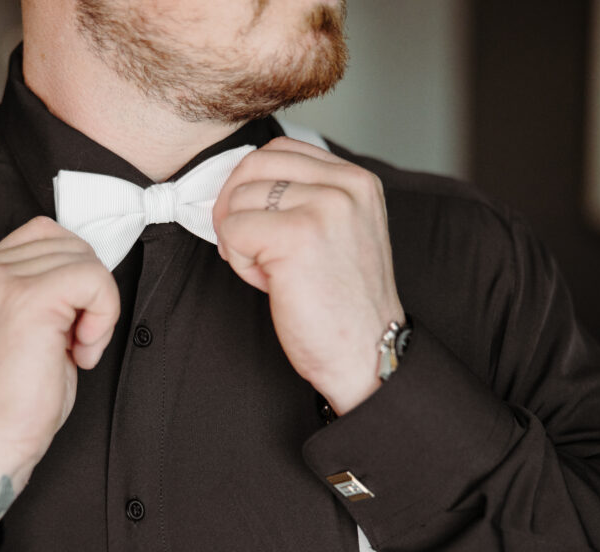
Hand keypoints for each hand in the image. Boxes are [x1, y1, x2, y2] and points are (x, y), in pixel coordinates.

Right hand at [0, 217, 118, 532]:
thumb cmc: (6, 400)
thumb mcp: (20, 327)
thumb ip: (42, 289)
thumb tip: (84, 272)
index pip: (48, 237)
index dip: (73, 279)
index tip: (67, 323)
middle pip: (73, 246)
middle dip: (88, 295)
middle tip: (74, 343)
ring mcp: (2, 281)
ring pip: (87, 261)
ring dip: (97, 308)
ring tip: (73, 348)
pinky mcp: (29, 299)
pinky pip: (95, 280)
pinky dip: (103, 315)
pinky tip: (80, 350)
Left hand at [212, 136, 404, 414]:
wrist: (366, 353)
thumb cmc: (342, 302)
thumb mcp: (338, 231)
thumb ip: (304, 197)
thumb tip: (241, 183)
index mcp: (357, 180)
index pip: (278, 150)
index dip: (252, 185)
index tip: (259, 223)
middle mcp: (345, 186)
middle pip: (252, 166)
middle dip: (235, 207)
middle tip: (248, 247)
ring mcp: (323, 207)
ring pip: (238, 200)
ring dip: (239, 240)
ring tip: (270, 270)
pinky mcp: (297, 236)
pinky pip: (233, 231)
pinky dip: (238, 261)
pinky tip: (268, 281)